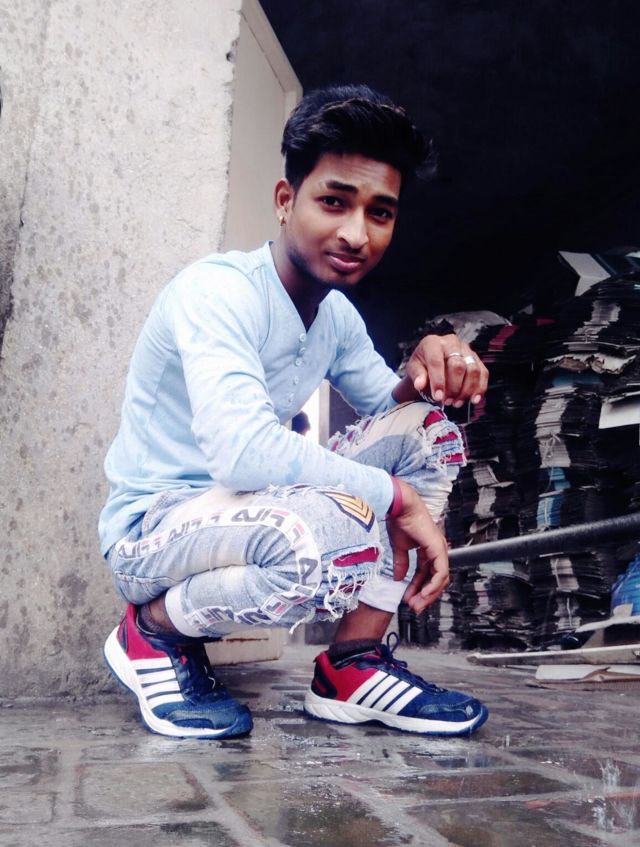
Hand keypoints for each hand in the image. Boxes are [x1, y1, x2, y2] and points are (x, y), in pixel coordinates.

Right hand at [386, 479, 448, 612]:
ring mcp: (440, 549)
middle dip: (425, 595)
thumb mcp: (399, 547)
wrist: (399, 508)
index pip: (427, 574)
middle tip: (415, 607)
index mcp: (428, 550)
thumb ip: (401, 563)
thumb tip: (398, 578)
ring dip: (428, 593)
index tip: (409, 599)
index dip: (418, 588)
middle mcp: (437, 550)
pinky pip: (440, 573)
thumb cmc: (399, 521)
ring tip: (417, 604)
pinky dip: (433, 585)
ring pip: (440, 579)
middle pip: (435, 579)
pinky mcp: (438, 549)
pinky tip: (424, 593)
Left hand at [404, 334, 487, 407]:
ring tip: (456, 403)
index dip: (438, 381)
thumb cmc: (422, 364)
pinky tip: (473, 400)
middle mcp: (452, 342)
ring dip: (466, 390)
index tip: (438, 397)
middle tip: (447, 401)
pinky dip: (480, 388)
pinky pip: (483, 373)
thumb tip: (420, 384)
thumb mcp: (413, 368)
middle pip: (458, 366)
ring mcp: (466, 349)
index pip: (437, 361)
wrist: (431, 361)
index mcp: (433, 343)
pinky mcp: (476, 358)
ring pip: (473, 370)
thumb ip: (417, 375)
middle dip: (453, 387)